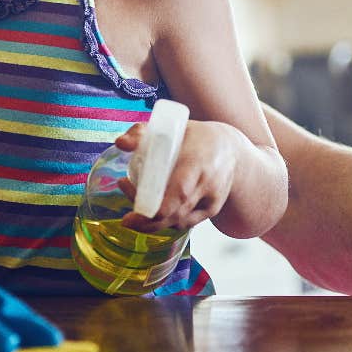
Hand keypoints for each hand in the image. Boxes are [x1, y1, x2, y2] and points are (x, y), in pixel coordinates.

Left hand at [116, 119, 239, 233]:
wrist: (232, 150)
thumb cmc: (196, 137)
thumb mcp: (171, 128)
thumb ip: (142, 132)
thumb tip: (120, 144)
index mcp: (197, 161)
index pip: (179, 192)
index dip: (154, 207)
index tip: (131, 210)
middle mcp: (207, 184)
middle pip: (174, 213)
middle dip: (146, 219)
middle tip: (127, 217)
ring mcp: (212, 200)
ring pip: (178, 222)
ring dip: (153, 221)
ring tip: (137, 205)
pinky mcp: (211, 211)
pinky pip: (184, 223)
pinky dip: (166, 222)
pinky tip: (154, 213)